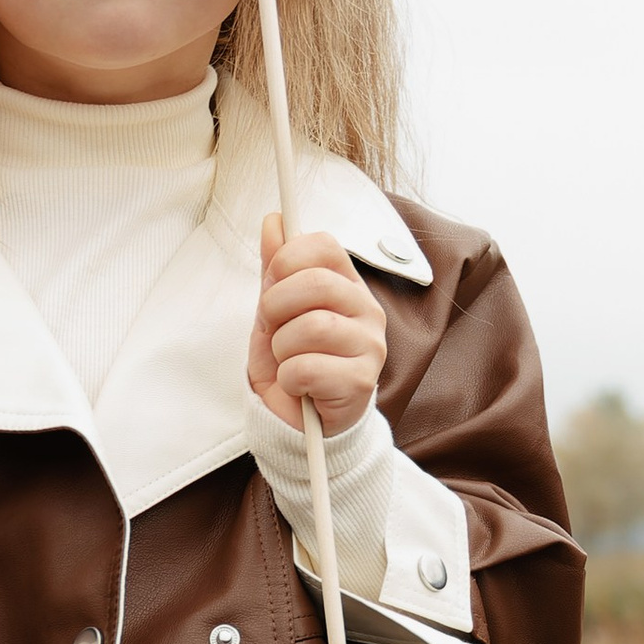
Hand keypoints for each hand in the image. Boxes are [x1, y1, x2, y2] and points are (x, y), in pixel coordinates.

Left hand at [250, 218, 385, 437]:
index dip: (285, 262)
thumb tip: (274, 221)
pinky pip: (307, 368)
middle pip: (313, 282)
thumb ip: (276, 268)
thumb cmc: (292, 363)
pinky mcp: (362, 382)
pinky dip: (289, 379)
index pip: (322, 245)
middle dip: (275, 308)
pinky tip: (299, 386)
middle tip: (275, 330)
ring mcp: (370, 345)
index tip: (273, 285)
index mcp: (346, 284)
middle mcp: (366, 309)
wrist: (298, 422)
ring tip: (289, 361)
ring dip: (282, 349)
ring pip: (309, 327)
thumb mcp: (274, 312)